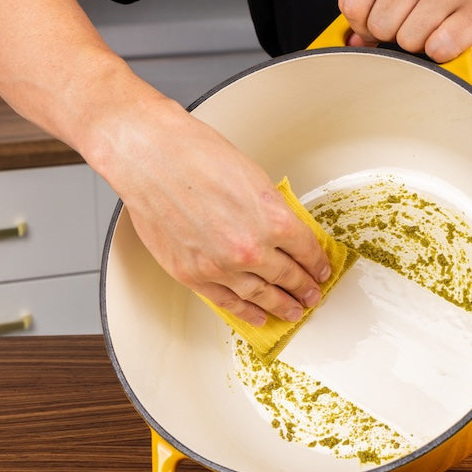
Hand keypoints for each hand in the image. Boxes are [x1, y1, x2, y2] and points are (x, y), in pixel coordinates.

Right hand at [102, 96, 331, 325]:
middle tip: (312, 294)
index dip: (317, 264)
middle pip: (288, 276)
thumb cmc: (195, 154)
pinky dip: (247, 313)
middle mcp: (251, 249)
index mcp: (273, 220)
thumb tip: (284, 231)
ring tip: (294, 310)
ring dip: (281, 305)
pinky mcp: (193, 275)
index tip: (321, 271)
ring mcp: (221, 266)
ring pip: (261, 295)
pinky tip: (259, 317)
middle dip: (304, 288)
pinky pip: (228, 302)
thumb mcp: (253, 177)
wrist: (150, 157)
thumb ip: (271, 210)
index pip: (306, 250)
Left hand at [338, 0, 471, 62]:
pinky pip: (438, 51)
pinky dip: (446, 51)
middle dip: (397, 34)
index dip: (364, 25)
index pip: (352, 4)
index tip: (384, 22)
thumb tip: (351, 42)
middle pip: (379, 27)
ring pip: (408, 42)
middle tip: (423, 18)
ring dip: (423, 43)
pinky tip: (459, 30)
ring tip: (444, 20)